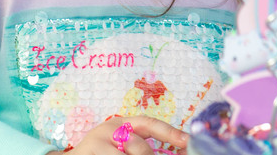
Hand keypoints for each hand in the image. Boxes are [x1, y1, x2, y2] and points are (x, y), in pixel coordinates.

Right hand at [61, 115, 188, 154]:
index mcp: (123, 123)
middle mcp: (110, 128)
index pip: (150, 123)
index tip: (187, 141)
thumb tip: (178, 151)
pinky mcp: (89, 153)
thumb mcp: (122, 145)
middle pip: (140, 146)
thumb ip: (144, 146)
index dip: (169, 132)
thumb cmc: (102, 153)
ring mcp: (98, 142)